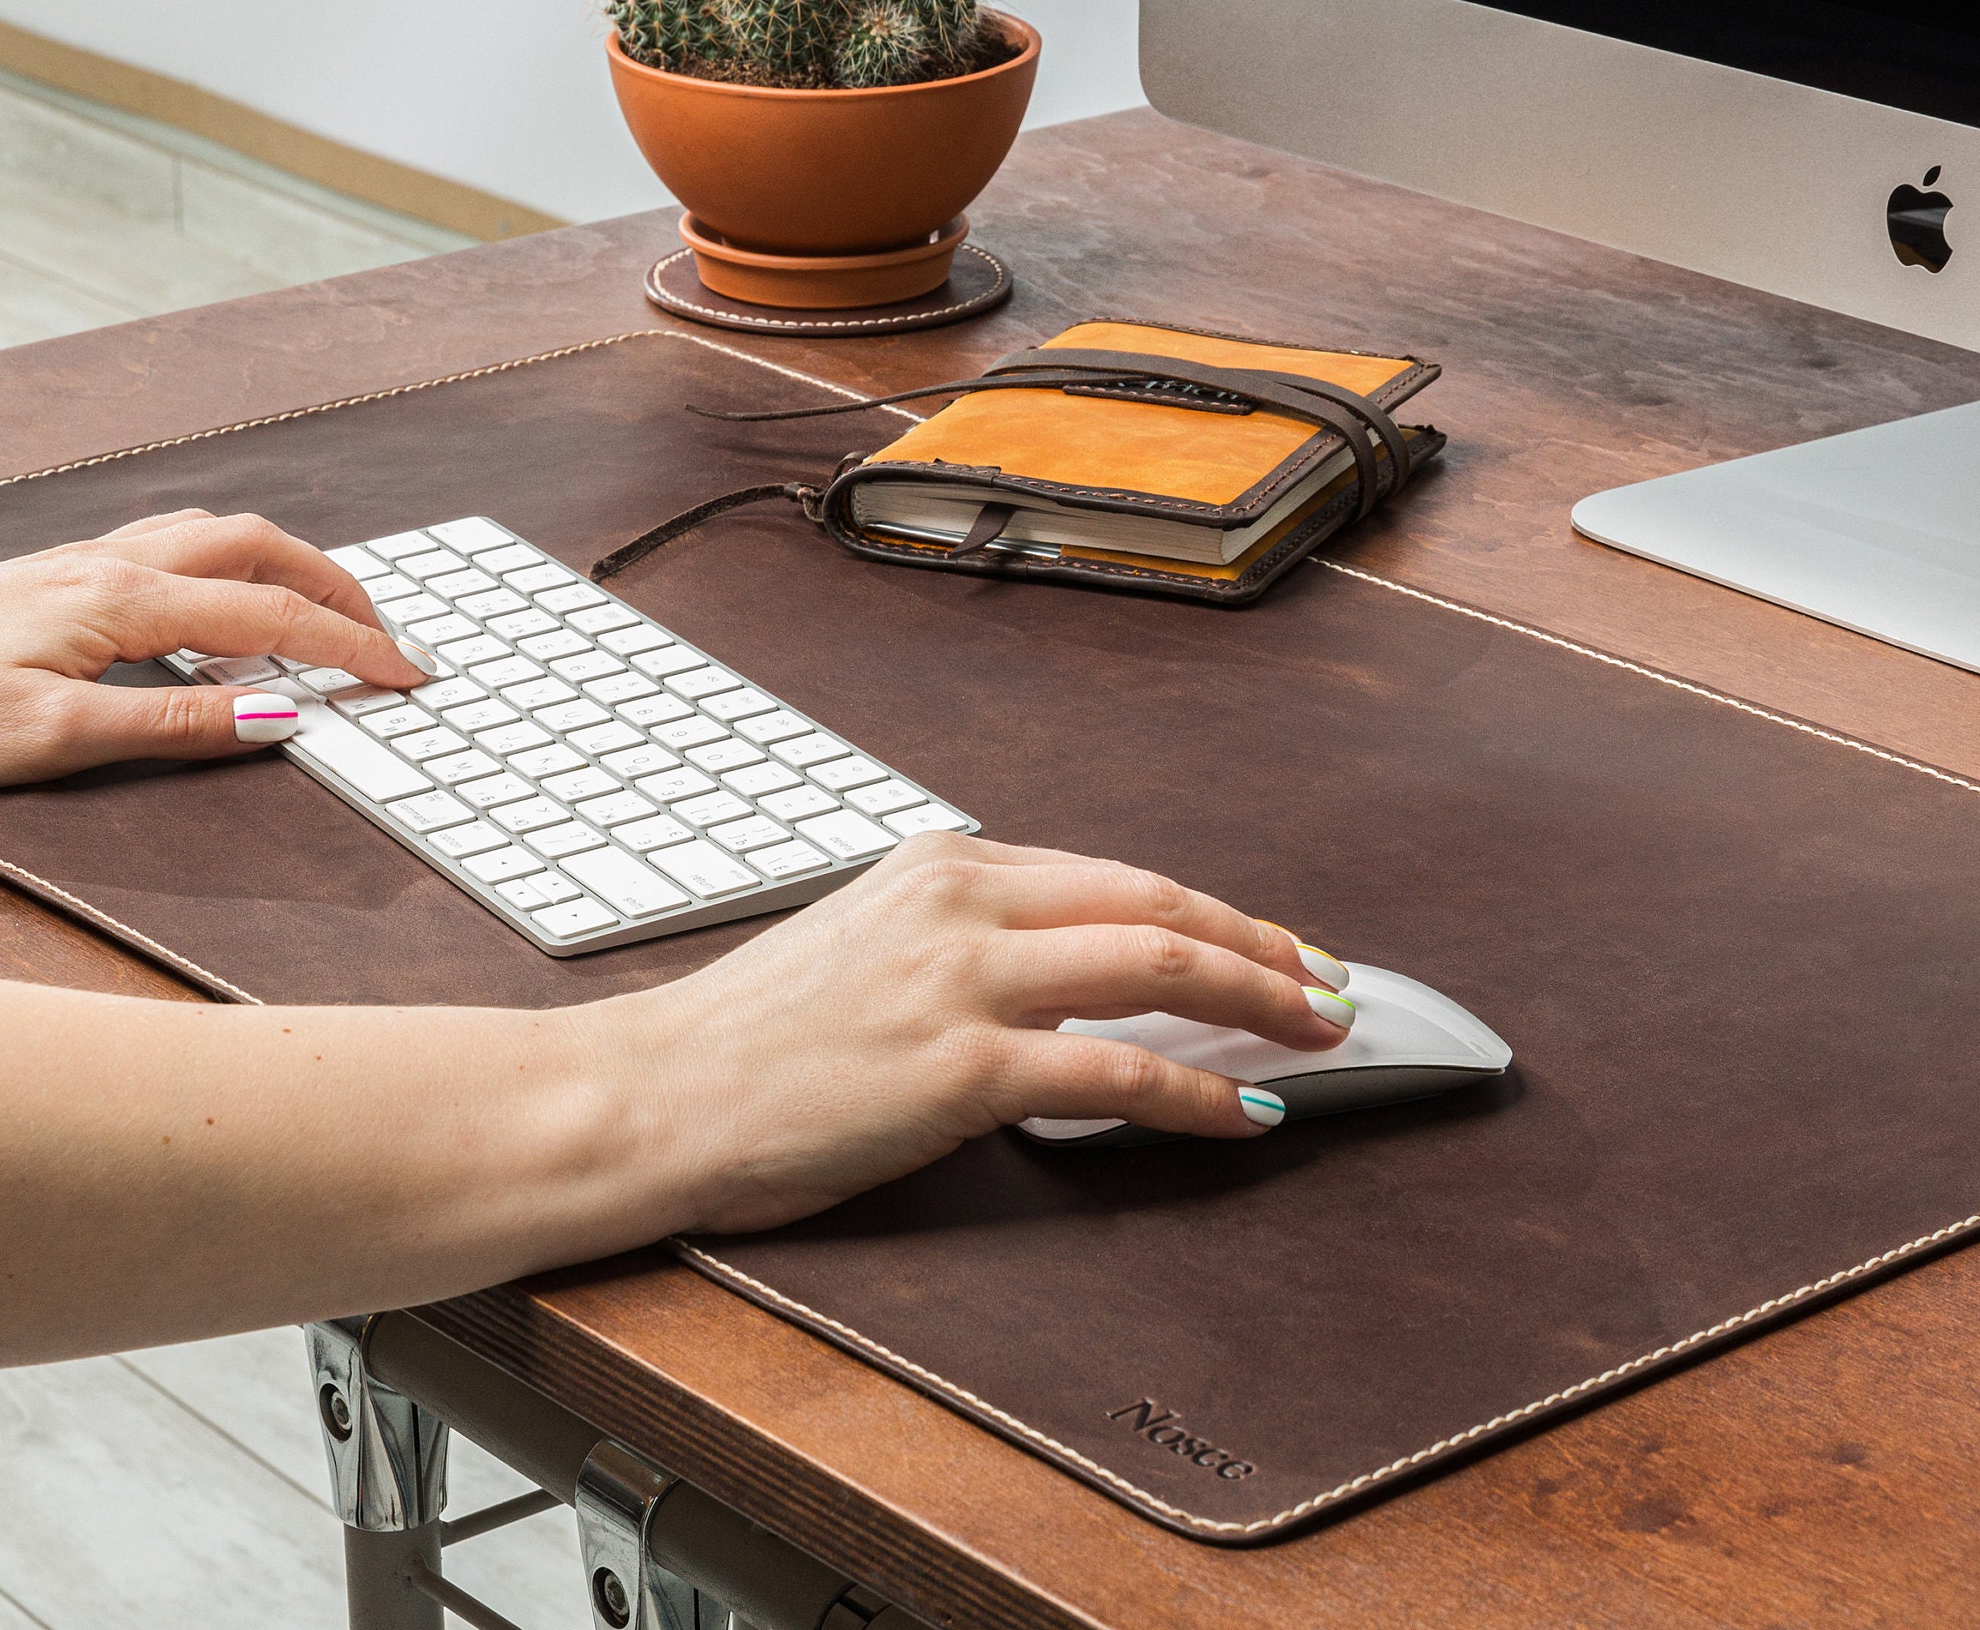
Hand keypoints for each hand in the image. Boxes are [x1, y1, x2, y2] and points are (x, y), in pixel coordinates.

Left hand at [0, 509, 426, 786]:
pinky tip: (217, 612)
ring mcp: (84, 563)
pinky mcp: (57, 576)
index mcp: (125, 602)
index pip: (273, 617)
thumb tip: (277, 716)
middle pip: (260, 548)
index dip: (351, 647)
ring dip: (286, 567)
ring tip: (322, 615)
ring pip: (217, 537)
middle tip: (386, 635)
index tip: (409, 673)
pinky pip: (174, 550)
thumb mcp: (54, 738)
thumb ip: (174, 723)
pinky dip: (228, 569)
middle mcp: (113, 565)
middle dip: (337, 586)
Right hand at [620, 835, 1354, 1231]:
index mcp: (941, 865)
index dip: (1212, 913)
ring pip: (1156, 966)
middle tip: (1328, 985)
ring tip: (1314, 1035)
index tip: (1270, 945)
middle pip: (1156, 905)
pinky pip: (1118, 1073)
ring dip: (1256, 1000)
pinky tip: (1241, 1113)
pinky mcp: (960, 1067)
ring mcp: (961, 980)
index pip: (1112, 877)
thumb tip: (1066, 987)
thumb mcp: (864, 948)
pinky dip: (1198, 1093)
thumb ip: (961, 945)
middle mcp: (960, 902)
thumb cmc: (747, 1044)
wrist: (651, 1097)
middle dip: (1261, 945)